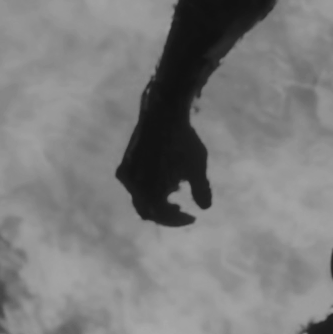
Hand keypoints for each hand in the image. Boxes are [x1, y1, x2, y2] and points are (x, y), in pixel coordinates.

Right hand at [117, 108, 211, 226]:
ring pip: (140, 195)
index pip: (161, 216)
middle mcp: (132, 186)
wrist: (163, 112)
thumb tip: (206, 208)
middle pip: (147, 209)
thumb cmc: (183, 142)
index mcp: (148, 192)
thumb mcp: (197, 168)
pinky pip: (136, 182)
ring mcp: (127, 173)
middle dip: (165, 212)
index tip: (193, 217)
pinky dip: (149, 186)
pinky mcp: (126, 161)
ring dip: (157, 199)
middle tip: (180, 209)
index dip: (177, 220)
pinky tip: (165, 177)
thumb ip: (201, 190)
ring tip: (176, 190)